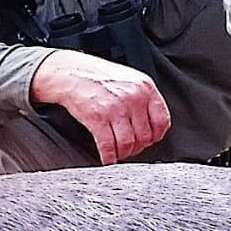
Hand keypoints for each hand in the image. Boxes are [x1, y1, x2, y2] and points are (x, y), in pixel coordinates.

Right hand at [31, 48, 170, 164]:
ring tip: (118, 153)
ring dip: (123, 154)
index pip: (162, 121)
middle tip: (129, 148)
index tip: (148, 140)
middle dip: (137, 147)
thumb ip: (142, 97)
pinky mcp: (97, 118)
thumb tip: (149, 121)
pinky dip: (108, 157)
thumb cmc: (96, 75)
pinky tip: (106, 158)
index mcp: (145, 87)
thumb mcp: (128, 79)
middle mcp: (133, 98)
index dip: (155, 136)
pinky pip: (108, 146)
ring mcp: (115, 108)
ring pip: (128, 144)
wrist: (69, 72)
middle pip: (145, 136)